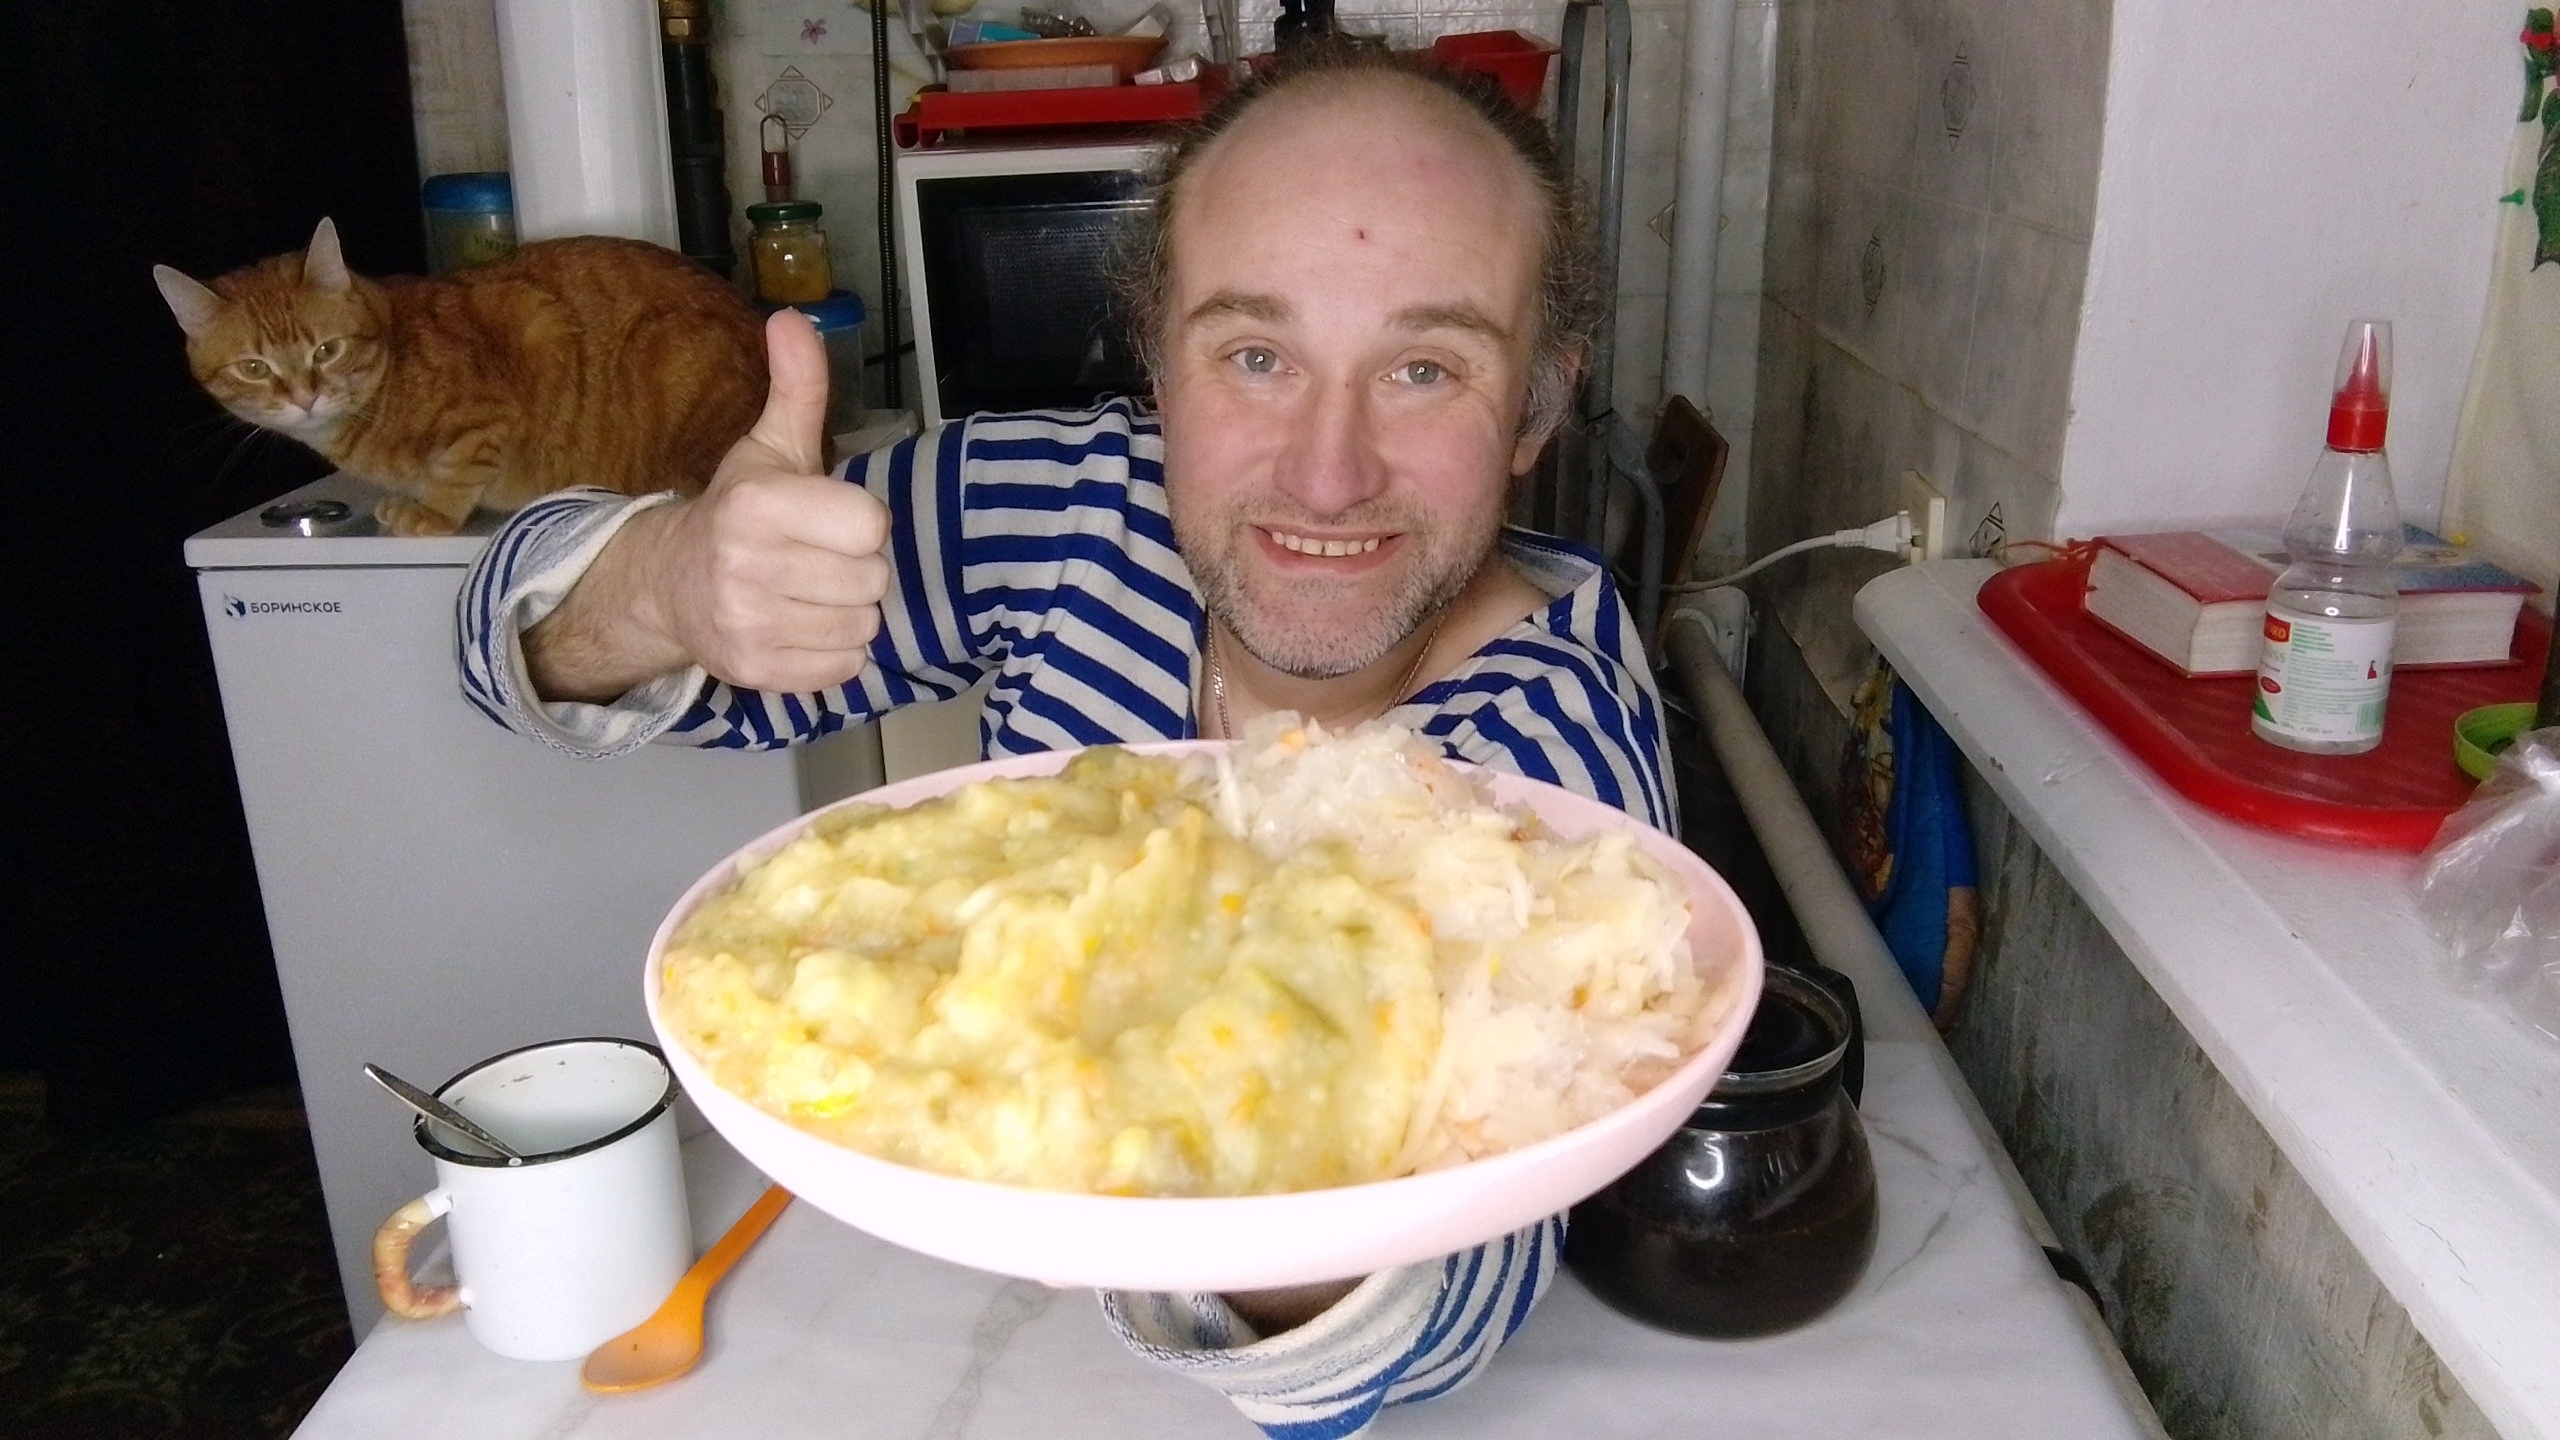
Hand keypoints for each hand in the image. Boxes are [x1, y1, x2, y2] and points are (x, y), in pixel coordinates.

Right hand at [526, 308, 893, 700]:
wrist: (669, 585)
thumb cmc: (739, 513)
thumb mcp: (769, 448)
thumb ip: (797, 387)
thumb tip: (793, 318)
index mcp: (757, 506)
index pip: (869, 525)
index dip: (860, 523)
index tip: (831, 520)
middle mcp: (747, 567)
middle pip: (872, 579)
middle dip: (857, 569)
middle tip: (819, 560)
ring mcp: (748, 624)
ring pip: (863, 625)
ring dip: (848, 610)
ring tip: (810, 592)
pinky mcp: (756, 672)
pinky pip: (844, 667)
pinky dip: (834, 651)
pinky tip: (800, 625)